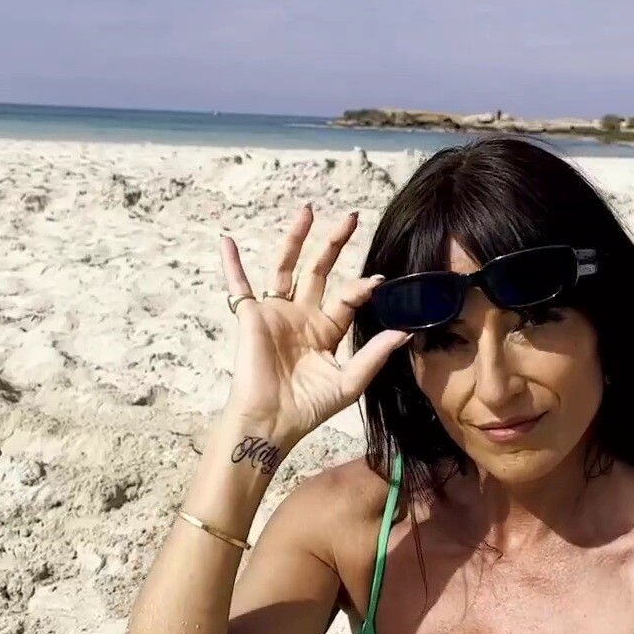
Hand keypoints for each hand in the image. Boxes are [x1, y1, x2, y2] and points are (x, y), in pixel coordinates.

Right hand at [220, 204, 409, 444]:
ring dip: (295, 239)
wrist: (273, 421)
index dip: (362, 287)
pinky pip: (239, 286)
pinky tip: (226, 241)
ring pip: (286, 267)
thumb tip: (406, 331)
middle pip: (319, 270)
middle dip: (333, 244)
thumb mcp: (351, 381)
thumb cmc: (309, 407)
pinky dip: (231, 265)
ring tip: (307, 212)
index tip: (378, 280)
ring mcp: (276, 312)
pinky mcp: (251, 316)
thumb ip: (376, 354)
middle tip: (350, 217)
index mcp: (327, 329)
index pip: (347, 297)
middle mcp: (302, 315)